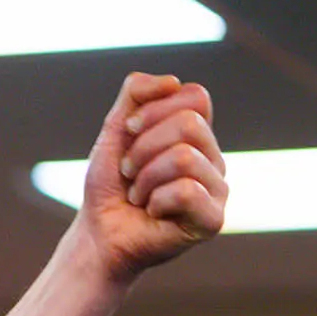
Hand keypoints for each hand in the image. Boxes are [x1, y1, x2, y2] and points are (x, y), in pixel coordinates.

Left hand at [74, 72, 227, 280]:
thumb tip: (172, 82)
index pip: (196, 96)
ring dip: (145, 178)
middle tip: (129, 172)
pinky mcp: (213, 219)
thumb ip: (136, 94)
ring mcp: (218, 189)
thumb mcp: (115, 129)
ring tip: (139, 196)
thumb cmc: (111, 185)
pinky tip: (153, 213)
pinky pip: (188, 192)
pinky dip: (156, 202)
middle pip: (190, 124)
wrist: (98, 233)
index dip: (155, 109)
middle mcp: (213, 158)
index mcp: (197, 134)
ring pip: (185, 157)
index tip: (130, 131)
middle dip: (144, 147)